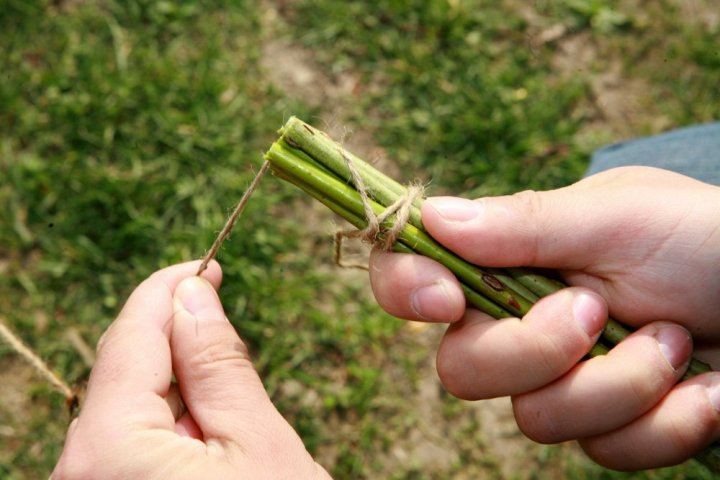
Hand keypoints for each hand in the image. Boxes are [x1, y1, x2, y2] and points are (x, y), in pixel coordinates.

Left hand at [52, 260, 329, 479]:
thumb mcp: (258, 442)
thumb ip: (218, 361)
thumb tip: (193, 291)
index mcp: (108, 450)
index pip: (130, 335)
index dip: (170, 288)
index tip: (209, 264)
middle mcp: (73, 474)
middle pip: (123, 371)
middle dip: (179, 345)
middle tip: (233, 339)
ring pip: (125, 408)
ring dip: (179, 392)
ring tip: (233, 421)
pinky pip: (124, 445)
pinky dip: (167, 428)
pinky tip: (209, 445)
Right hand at [369, 166, 719, 469]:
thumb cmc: (704, 237)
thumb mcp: (617, 218)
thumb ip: (523, 224)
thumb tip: (434, 216)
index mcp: (511, 260)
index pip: (418, 273)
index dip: (404, 289)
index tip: (445, 300)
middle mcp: (523, 323)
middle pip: (461, 369)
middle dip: (531, 351)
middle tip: (596, 312)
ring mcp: (565, 379)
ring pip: (536, 418)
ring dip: (619, 384)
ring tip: (675, 341)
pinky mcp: (612, 425)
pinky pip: (604, 452)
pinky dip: (663, 423)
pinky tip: (705, 389)